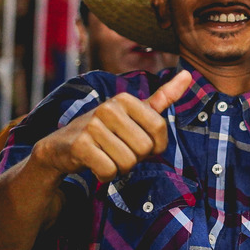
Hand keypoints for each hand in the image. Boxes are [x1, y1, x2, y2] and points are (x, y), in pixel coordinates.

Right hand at [32, 69, 188, 182]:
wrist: (61, 146)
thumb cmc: (106, 130)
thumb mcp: (134, 112)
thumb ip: (163, 97)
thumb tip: (188, 74)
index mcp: (126, 99)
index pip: (159, 129)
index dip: (155, 145)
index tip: (142, 143)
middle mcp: (108, 107)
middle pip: (144, 148)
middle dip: (136, 158)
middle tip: (119, 151)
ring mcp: (92, 125)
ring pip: (127, 162)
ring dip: (120, 167)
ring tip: (107, 156)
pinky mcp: (79, 145)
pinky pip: (108, 171)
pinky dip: (105, 175)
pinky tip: (95, 165)